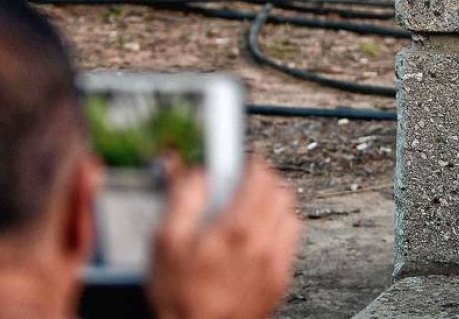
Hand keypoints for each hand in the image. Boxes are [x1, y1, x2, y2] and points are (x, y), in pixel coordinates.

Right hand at [147, 156, 300, 318]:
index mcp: (234, 229)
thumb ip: (184, 201)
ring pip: (290, 213)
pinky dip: (282, 226)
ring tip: (256, 204)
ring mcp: (274, 262)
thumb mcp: (165, 243)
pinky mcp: (280, 279)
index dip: (253, 164)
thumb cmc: (181, 296)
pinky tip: (264, 231)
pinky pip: (293, 239)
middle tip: (249, 180)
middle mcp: (261, 243)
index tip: (245, 162)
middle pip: (280, 192)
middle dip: (266, 179)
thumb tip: (199, 176)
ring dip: (276, 201)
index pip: (259, 178)